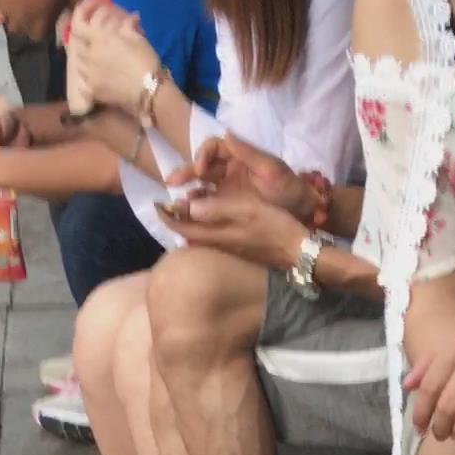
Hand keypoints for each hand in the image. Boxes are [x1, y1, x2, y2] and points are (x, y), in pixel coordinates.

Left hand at [69, 0, 157, 112]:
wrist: (150, 92)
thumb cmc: (145, 61)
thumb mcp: (137, 38)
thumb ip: (127, 25)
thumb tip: (131, 17)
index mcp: (99, 40)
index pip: (78, 22)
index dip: (82, 11)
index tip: (92, 8)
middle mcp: (89, 56)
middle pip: (77, 43)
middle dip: (85, 37)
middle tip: (95, 35)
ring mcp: (89, 76)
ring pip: (79, 63)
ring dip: (85, 56)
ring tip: (95, 56)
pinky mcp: (94, 92)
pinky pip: (83, 84)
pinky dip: (86, 78)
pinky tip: (93, 77)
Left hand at [160, 189, 305, 270]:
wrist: (298, 251)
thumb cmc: (274, 227)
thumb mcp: (247, 211)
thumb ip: (217, 209)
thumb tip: (189, 206)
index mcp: (217, 235)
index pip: (183, 228)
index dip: (168, 216)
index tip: (156, 204)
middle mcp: (218, 244)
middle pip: (189, 233)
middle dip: (176, 219)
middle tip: (168, 203)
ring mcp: (228, 247)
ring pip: (200, 235)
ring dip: (189, 222)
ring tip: (184, 206)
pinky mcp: (237, 247)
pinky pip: (212, 236)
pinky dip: (203, 225)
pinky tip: (207, 216)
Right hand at [170, 133, 315, 221]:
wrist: (302, 211)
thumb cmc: (288, 187)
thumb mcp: (270, 168)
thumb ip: (247, 152)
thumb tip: (226, 135)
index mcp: (238, 156)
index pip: (213, 148)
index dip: (203, 155)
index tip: (200, 169)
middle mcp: (229, 170)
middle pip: (201, 167)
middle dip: (186, 173)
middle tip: (172, 183)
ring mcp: (227, 190)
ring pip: (201, 187)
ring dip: (188, 192)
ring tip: (178, 203)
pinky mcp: (228, 208)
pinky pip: (209, 206)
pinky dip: (198, 209)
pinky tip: (191, 216)